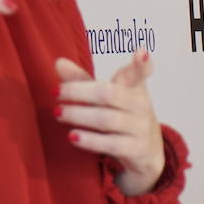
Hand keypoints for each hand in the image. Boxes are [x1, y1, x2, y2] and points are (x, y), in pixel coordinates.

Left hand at [55, 48, 165, 196]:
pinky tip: (72, 136)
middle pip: (109, 94)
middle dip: (79, 92)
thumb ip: (82, 80)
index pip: (141, 72)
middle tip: (56, 93)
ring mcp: (140, 127)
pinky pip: (111, 144)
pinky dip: (89, 140)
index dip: (142, 63)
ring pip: (106, 119)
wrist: (146, 151)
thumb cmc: (121, 116)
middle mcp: (141, 105)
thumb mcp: (106, 96)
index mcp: (135, 86)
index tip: (141, 53)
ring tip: (58, 113)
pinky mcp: (136, 149)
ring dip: (78, 115)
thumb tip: (58, 63)